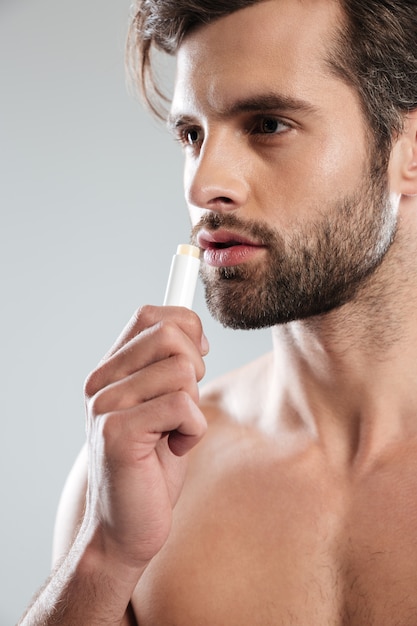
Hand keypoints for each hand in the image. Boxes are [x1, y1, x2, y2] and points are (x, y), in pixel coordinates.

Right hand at [83, 305, 208, 571]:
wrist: (126, 527)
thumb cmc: (153, 466)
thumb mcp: (167, 404)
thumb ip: (171, 366)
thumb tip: (195, 330)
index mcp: (111, 370)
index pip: (151, 315)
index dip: (187, 328)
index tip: (197, 358)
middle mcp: (102, 382)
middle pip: (170, 335)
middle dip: (195, 370)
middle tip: (183, 407)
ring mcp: (106, 405)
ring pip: (182, 372)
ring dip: (194, 408)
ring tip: (172, 434)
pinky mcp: (118, 432)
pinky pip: (183, 406)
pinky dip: (193, 431)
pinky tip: (173, 450)